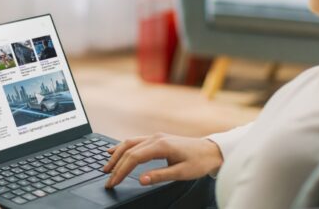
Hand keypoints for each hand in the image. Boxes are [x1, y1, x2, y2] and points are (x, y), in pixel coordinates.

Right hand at [103, 133, 222, 188]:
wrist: (212, 150)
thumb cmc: (199, 161)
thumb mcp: (181, 173)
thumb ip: (159, 176)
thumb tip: (140, 180)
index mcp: (161, 145)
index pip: (133, 158)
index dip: (121, 171)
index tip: (113, 182)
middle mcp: (155, 138)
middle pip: (128, 150)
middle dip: (115, 165)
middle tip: (107, 179)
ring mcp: (155, 136)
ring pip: (129, 143)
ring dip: (116, 155)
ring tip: (106, 167)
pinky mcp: (157, 139)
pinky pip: (135, 141)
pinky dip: (123, 147)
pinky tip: (114, 151)